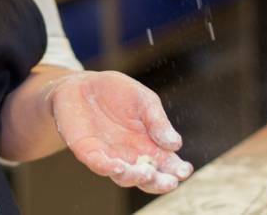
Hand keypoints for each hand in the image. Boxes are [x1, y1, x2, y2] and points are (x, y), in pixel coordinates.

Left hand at [47, 71, 193, 193]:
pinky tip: (118, 166)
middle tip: (170, 182)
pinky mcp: (89, 152)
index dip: (177, 170)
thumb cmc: (116, 92)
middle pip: (148, 178)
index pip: (167, 164)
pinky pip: (99, 165)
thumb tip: (175, 144)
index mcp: (150, 144)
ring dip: (136, 178)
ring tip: (147, 173)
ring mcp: (111, 156)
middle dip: (160, 183)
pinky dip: (108, 168)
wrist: (82, 84)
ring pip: (125, 177)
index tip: (185, 170)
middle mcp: (132, 155)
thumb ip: (157, 121)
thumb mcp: (143, 100)